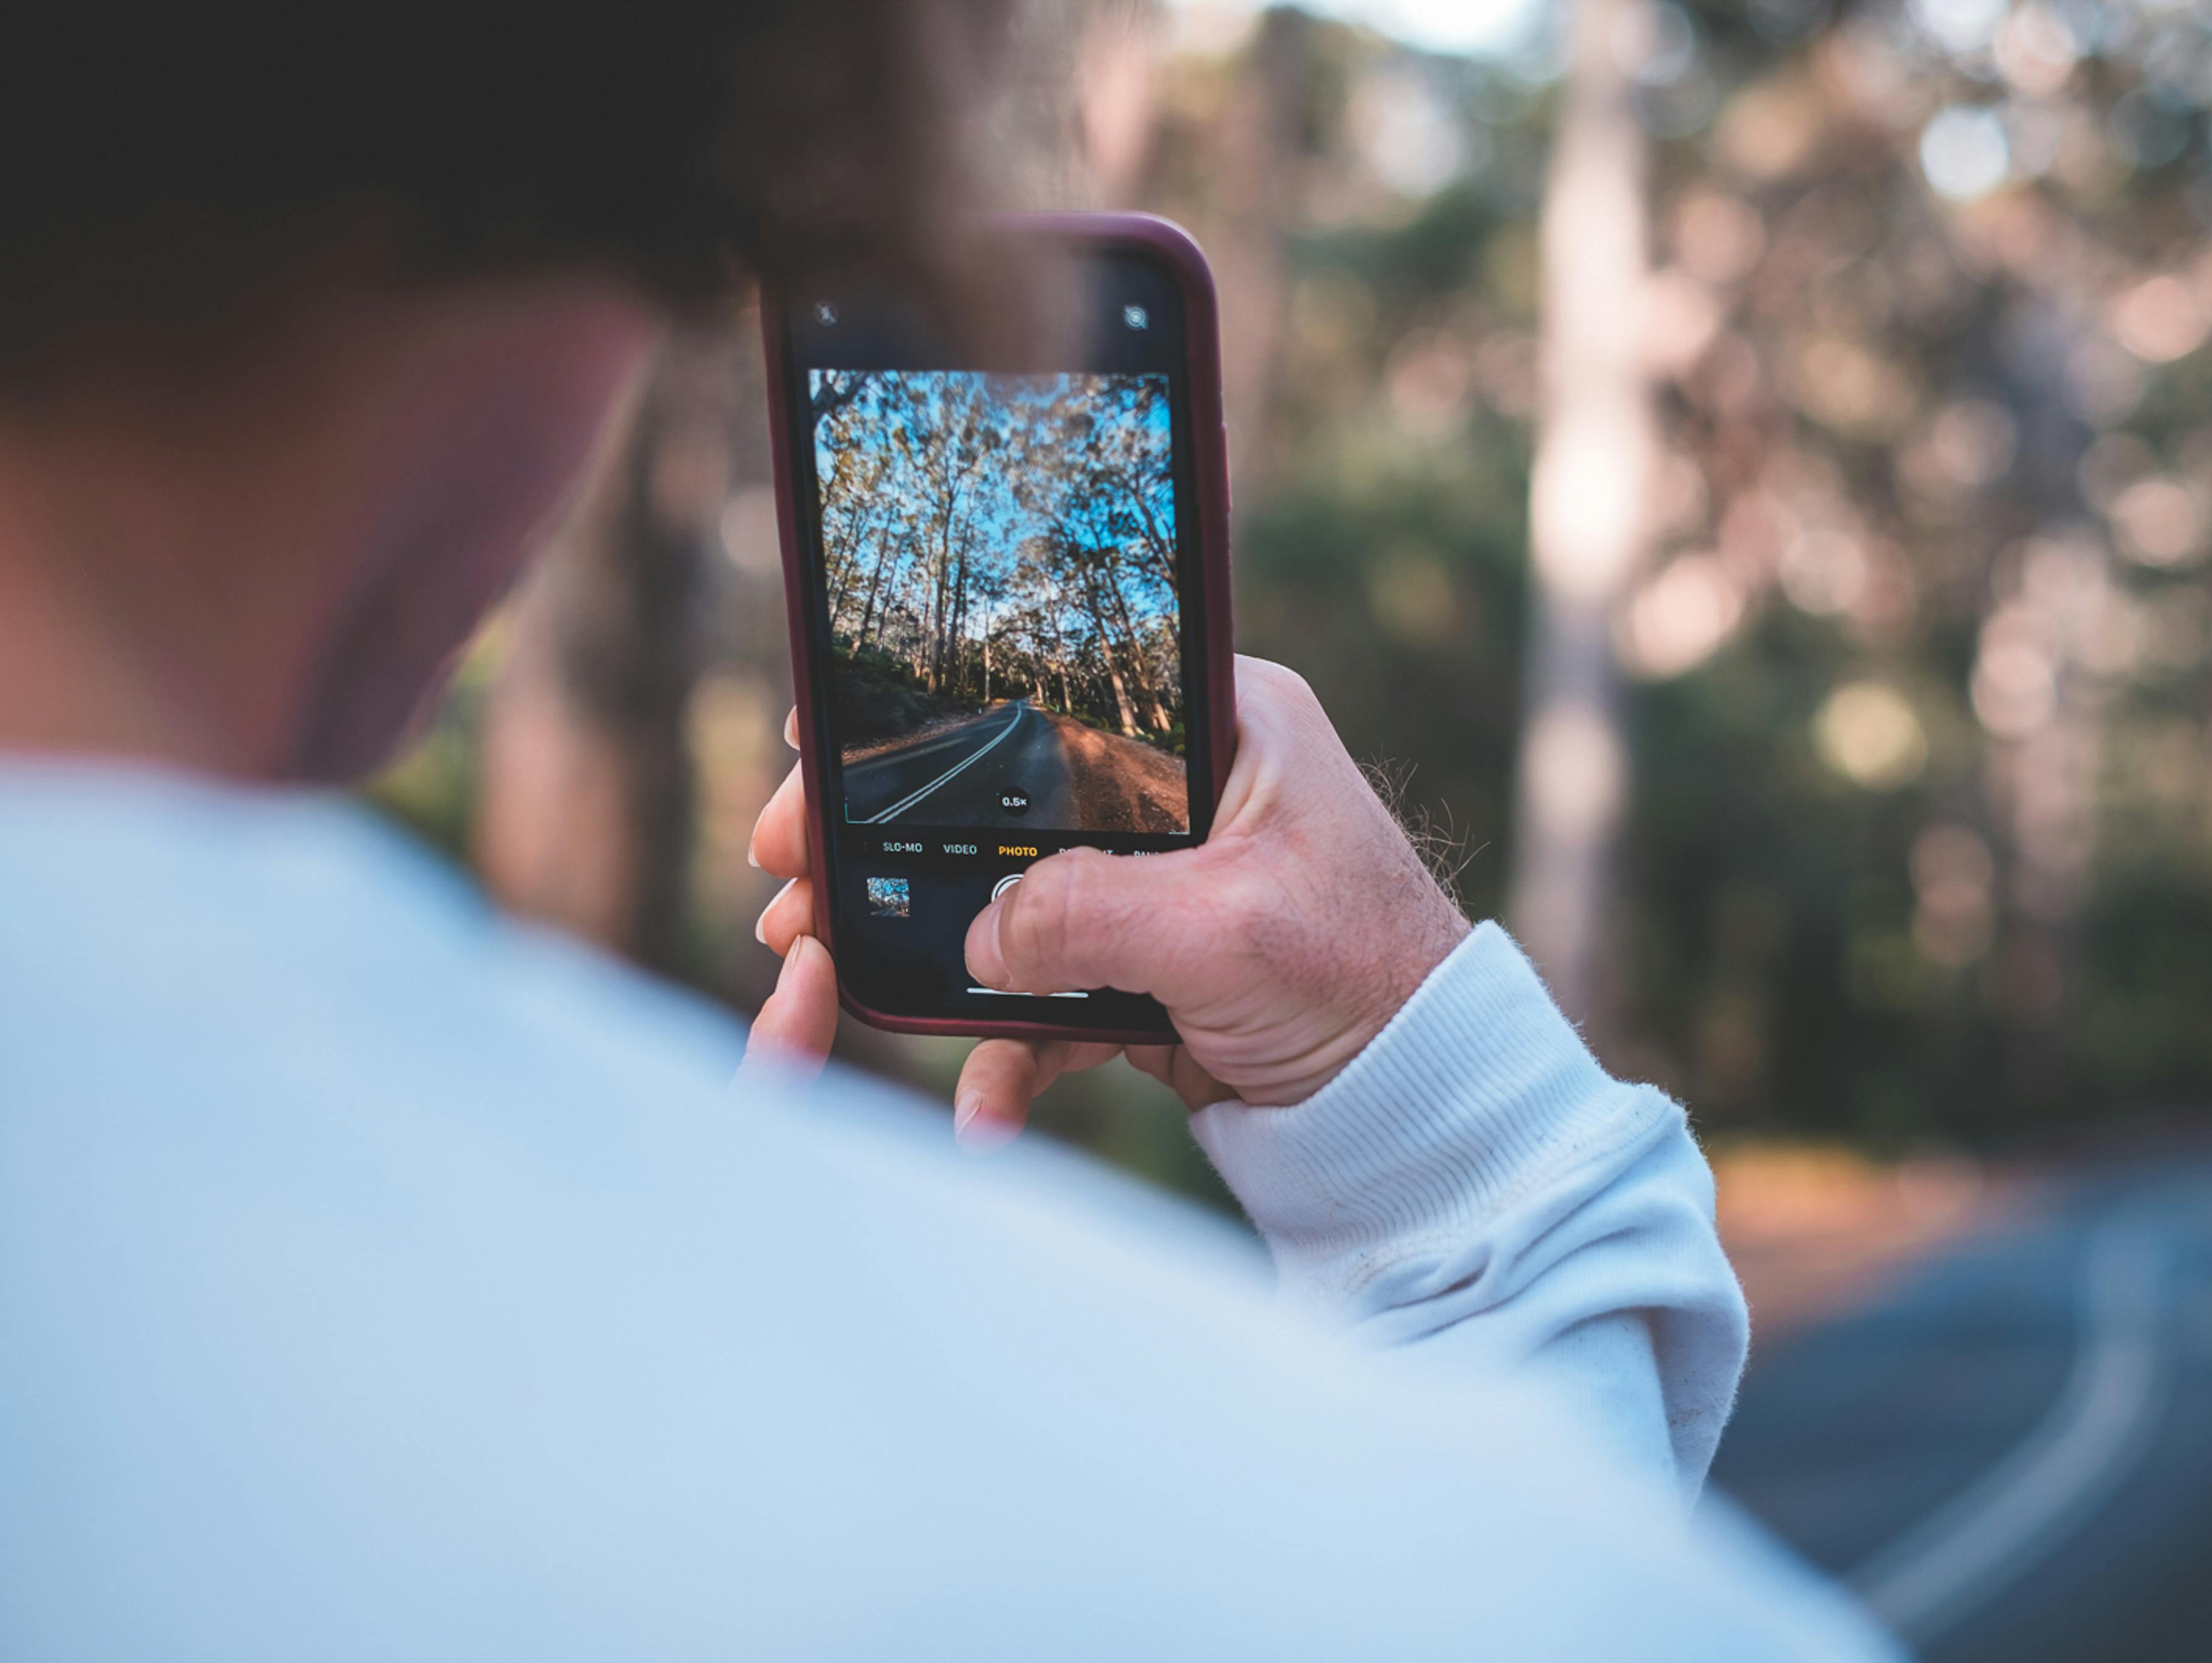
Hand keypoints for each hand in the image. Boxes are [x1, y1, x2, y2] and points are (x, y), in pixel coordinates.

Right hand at [747, 657, 1470, 1145]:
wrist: (1421, 1107)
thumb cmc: (1370, 982)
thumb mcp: (1228, 930)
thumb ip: (1090, 915)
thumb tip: (974, 935)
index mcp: (1218, 726)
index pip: (1050, 691)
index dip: (930, 715)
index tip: (830, 747)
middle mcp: (1182, 793)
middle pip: (1003, 800)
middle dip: (891, 843)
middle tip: (789, 868)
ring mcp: (1159, 886)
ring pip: (1008, 901)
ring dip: (920, 942)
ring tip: (821, 967)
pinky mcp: (1147, 970)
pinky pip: (1045, 997)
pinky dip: (1005, 1051)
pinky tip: (981, 1110)